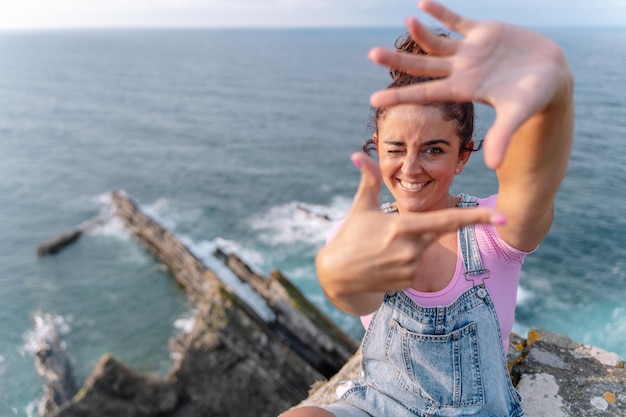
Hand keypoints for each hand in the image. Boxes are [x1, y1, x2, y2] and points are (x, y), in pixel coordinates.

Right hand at [316, 152, 503, 315]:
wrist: (337, 274)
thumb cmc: (350, 235)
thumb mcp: (361, 205)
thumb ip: (368, 179)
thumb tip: (356, 154)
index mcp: (404, 226)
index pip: (448, 220)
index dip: (477, 218)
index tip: (502, 217)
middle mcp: (411, 248)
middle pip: (436, 232)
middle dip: (425, 227)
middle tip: (392, 233)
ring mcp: (410, 267)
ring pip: (425, 249)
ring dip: (411, 244)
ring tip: (383, 248)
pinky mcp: (408, 282)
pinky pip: (417, 266)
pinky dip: (406, 261)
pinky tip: (385, 262)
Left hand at [367, 0, 571, 168]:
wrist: (552, 75)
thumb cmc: (535, 98)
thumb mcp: (518, 114)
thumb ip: (503, 136)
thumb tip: (494, 167)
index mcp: (464, 90)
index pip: (425, 93)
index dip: (400, 95)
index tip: (374, 98)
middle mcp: (461, 71)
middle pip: (422, 66)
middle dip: (398, 61)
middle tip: (371, 54)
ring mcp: (470, 51)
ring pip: (437, 40)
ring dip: (421, 31)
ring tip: (405, 21)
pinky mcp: (484, 32)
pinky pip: (457, 20)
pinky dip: (441, 12)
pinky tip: (422, 3)